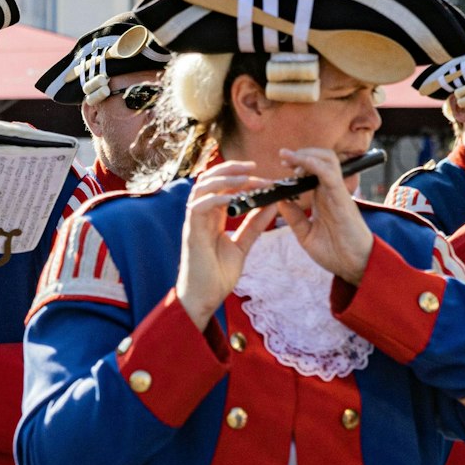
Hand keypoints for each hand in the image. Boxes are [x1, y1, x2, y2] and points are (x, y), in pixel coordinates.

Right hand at [174, 161, 276, 327]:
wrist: (204, 298)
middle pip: (210, 180)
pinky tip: (234, 198)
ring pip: (202, 187)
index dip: (239, 177)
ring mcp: (194, 222)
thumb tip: (273, 205)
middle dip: (230, 169)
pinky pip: (199, 206)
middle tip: (254, 166)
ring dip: (224, 178)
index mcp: (212, 218)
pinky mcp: (191, 231)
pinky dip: (216, 198)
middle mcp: (201, 215)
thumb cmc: (218, 276)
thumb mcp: (242, 246)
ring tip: (245, 176)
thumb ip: (254, 225)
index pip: (222, 187)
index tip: (261, 174)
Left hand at [273, 148, 372, 284]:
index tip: (282, 164)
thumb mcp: (306, 234)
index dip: (297, 163)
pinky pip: (330, 174)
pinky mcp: (342, 198)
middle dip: (301, 153)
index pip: (313, 170)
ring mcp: (337, 193)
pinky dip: (314, 165)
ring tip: (289, 159)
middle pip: (321, 159)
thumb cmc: (335, 252)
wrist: (355, 267)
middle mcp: (330, 192)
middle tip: (284, 158)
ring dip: (306, 155)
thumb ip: (294, 217)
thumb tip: (280, 200)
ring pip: (327, 160)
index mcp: (322, 198)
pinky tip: (299, 166)